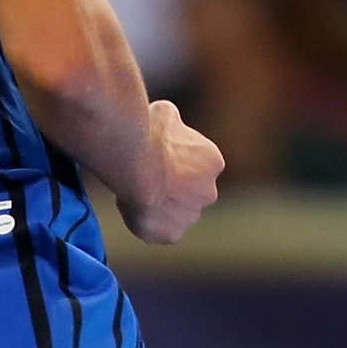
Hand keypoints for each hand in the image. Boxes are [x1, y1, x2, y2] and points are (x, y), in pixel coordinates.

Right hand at [118, 99, 224, 244]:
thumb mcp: (164, 113)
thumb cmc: (148, 133)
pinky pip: (160, 232)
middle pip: (191, 193)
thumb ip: (171, 123)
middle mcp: (209, 191)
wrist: (136, 163)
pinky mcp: (172, 234)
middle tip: (146, 180)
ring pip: (177, 214)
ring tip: (136, 196)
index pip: (197, 166)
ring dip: (161, 208)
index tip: (156, 160)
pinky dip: (148, 225)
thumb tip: (166, 119)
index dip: (175, 163)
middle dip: (173, 189)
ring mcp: (191, 216)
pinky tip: (134, 211)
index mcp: (212, 161)